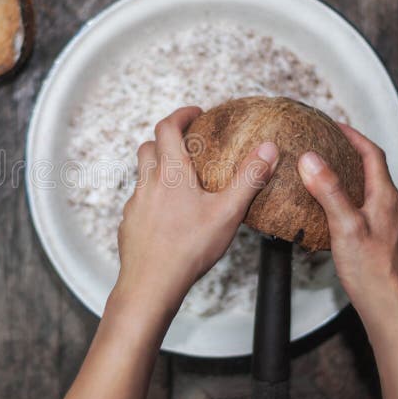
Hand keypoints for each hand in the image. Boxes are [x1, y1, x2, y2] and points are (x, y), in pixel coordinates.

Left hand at [51, 107, 279, 398]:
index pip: (167, 128)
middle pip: (148, 147)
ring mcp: (134, 205)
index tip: (195, 113)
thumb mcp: (227, 212)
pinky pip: (139, 201)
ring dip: (157, 168)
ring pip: (142, 175)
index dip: (180, 115)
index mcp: (170, 173)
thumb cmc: (188, 249)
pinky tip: (169, 215)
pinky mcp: (129, 225)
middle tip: (187, 143)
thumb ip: (249, 178)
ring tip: (182, 180)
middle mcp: (147, 184)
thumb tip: (268, 148)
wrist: (150, 285)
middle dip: (165, 139)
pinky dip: (152, 196)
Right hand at [297, 123, 397, 398]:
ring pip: (366, 190)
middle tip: (324, 145)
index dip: (353, 136)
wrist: (390, 309)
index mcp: (385, 197)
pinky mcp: (381, 240)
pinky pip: (362, 209)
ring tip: (322, 174)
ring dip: (346, 177)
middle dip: (348, 153)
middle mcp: (390, 207)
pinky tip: (328, 212)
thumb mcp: (344, 226)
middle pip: (370, 170)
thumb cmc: (372, 271)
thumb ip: (328, 190)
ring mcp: (387, 224)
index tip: (333, 125)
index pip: (372, 154)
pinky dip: (345, 199)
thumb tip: (310, 158)